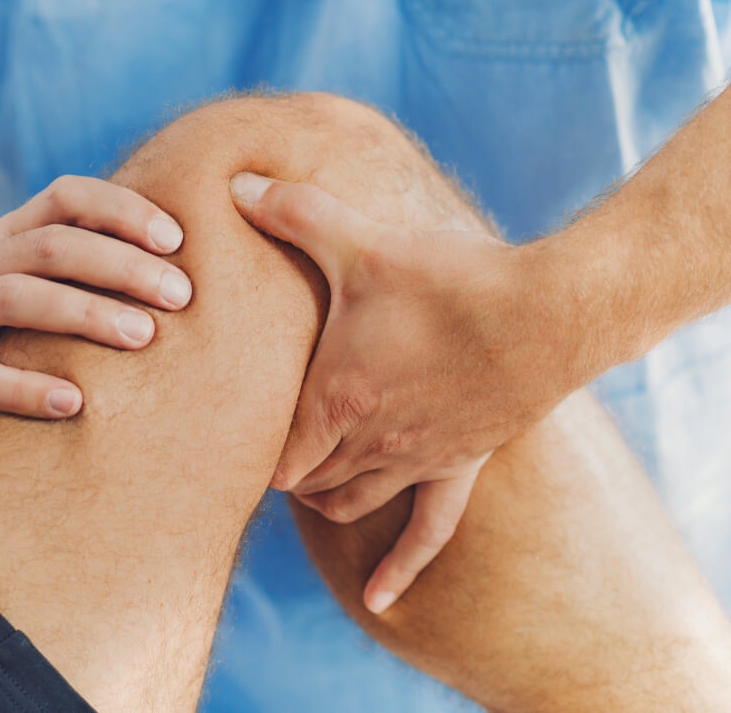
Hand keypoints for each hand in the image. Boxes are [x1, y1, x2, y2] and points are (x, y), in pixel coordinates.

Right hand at [0, 175, 192, 430]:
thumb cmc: (2, 323)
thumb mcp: (38, 280)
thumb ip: (91, 269)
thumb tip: (191, 273)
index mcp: (13, 234)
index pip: (67, 197)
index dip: (122, 209)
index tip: (177, 240)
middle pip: (52, 245)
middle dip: (121, 265)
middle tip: (181, 296)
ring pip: (16, 296)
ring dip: (84, 313)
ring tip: (143, 336)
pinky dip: (24, 389)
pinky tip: (74, 403)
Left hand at [231, 172, 568, 612]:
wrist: (545, 311)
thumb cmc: (447, 278)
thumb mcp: (360, 240)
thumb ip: (293, 212)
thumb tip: (237, 181)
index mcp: (334, 398)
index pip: (271, 454)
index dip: (249, 450)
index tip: (239, 431)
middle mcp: (369, 441)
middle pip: (304, 481)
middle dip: (283, 468)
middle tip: (269, 445)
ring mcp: (415, 461)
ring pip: (350, 503)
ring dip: (324, 496)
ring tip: (312, 480)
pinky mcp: (459, 466)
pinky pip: (428, 532)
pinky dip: (400, 568)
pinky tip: (380, 601)